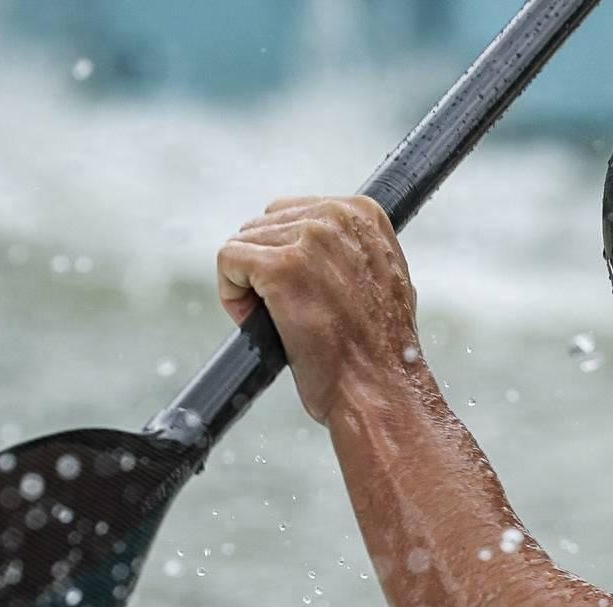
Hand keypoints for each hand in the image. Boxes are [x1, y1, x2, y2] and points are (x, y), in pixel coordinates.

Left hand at [216, 195, 424, 425]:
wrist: (379, 388)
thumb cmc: (380, 350)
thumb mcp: (384, 278)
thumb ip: (353, 250)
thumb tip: (323, 249)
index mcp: (362, 213)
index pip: (293, 212)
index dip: (285, 253)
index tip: (297, 290)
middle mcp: (336, 217)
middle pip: (264, 225)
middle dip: (263, 267)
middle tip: (280, 311)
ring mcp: (308, 240)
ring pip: (243, 243)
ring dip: (249, 284)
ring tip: (274, 321)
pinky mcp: (279, 267)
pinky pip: (228, 261)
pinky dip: (232, 293)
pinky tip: (253, 319)